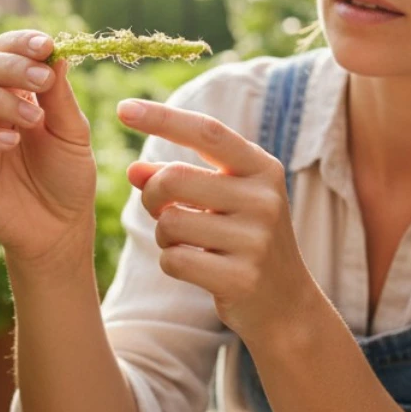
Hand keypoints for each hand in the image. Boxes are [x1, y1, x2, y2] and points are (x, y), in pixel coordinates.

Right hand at [0, 31, 96, 260]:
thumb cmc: (67, 176)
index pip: (3, 50)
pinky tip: (11, 143)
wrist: (60, 228)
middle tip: (40, 81)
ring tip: (32, 119)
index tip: (45, 46)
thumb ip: (59, 96)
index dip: (19, 43)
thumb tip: (55, 53)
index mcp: (12, 90)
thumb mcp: (72, 133)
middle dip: (8, 66)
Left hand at [117, 98, 315, 342]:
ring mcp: (256, 240)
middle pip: (175, 179)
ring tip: (187, 242)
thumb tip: (133, 170)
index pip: (208, 132)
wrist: (286, 302)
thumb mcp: (222, 201)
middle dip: (152, 195)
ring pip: (170, 223)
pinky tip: (196, 267)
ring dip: (164, 235)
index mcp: (262, 169)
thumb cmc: (245, 240)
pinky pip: (174, 260)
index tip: (124, 109)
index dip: (163, 118)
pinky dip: (171, 262)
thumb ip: (180, 179)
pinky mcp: (241, 278)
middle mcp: (264, 198)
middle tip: (159, 209)